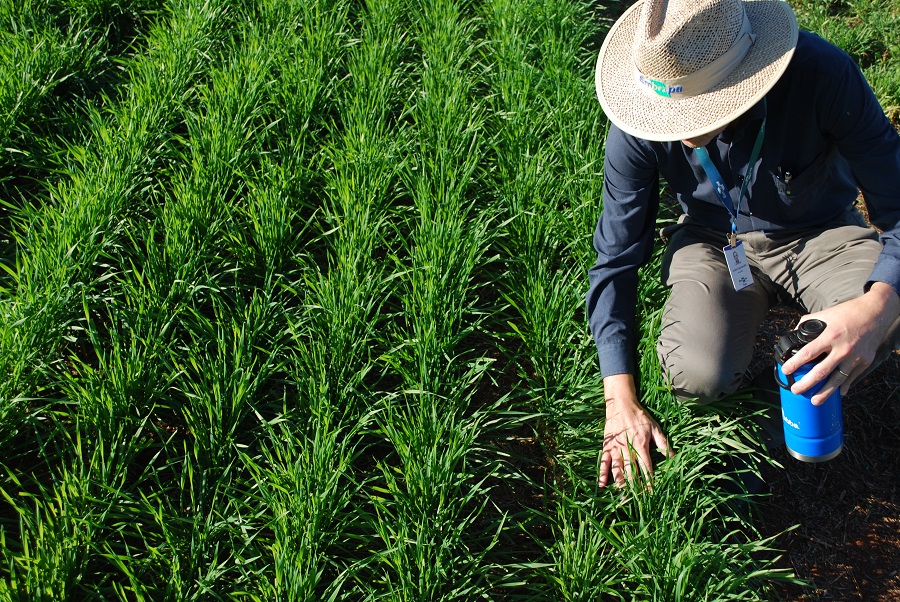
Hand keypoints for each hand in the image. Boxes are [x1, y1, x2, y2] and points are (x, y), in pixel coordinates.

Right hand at [599, 374, 672, 487]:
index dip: (649, 481)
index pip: (646, 467)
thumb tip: (674, 457)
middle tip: (636, 500)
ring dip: (620, 483)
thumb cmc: (640, 416)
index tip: (652, 493)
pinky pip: (603, 461)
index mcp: (641, 445)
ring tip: (622, 496)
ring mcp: (615, 448)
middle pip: (631, 472)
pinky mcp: (607, 446)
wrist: (621, 404)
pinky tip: (602, 484)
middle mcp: (627, 449)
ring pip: (617, 469)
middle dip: (634, 487)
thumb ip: (663, 443)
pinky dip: (602, 473)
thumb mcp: (655, 428)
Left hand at [781, 282, 899, 404]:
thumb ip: (807, 323)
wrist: (875, 312)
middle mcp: (842, 348)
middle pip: (821, 371)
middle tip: (796, 390)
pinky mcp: (865, 361)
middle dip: (806, 384)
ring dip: (825, 392)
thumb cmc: (848, 312)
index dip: (795, 363)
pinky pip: (852, 377)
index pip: (808, 353)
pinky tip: (838, 393)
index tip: (785, 370)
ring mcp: (855, 357)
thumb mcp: (825, 314)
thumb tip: (795, 332)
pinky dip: (844, 386)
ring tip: (814, 401)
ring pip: (837, 379)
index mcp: (830, 336)